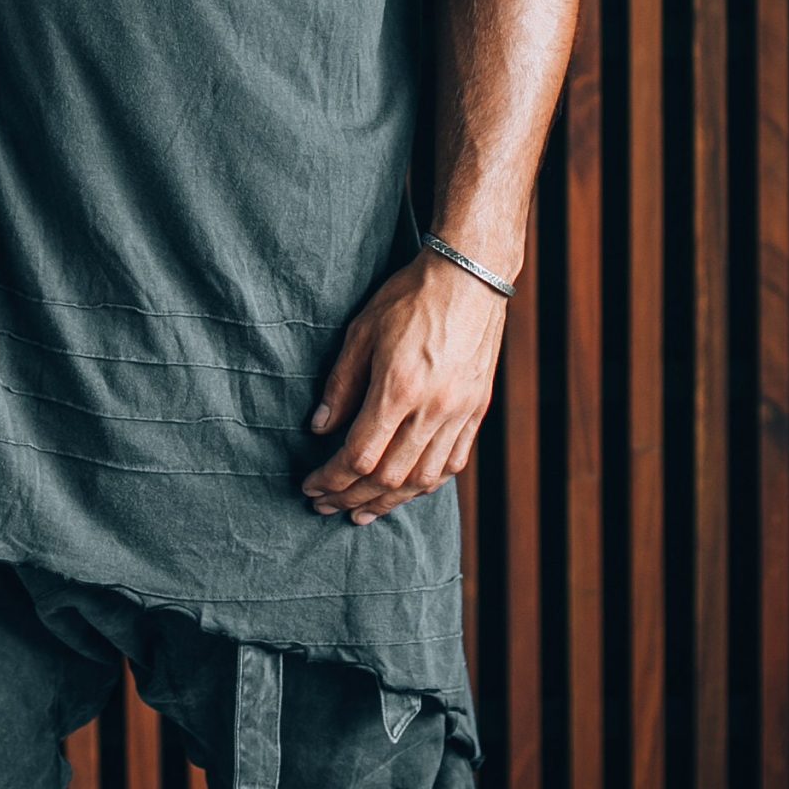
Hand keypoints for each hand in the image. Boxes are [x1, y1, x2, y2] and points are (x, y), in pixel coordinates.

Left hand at [300, 250, 506, 522]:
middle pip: (388, 477)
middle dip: (351, 498)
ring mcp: (460, 413)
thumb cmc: (410, 298)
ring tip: (360, 511)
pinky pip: (452, 463)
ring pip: (422, 479)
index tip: (311, 486)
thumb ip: (341, 385)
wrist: (469, 277)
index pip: (359, 456)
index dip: (331, 479)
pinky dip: (425, 484)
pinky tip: (406, 490)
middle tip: (324, 506)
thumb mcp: (362, 332)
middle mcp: (433, 409)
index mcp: (399, 389)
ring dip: (388, 501)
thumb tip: (319, 427)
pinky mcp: (476, 411)